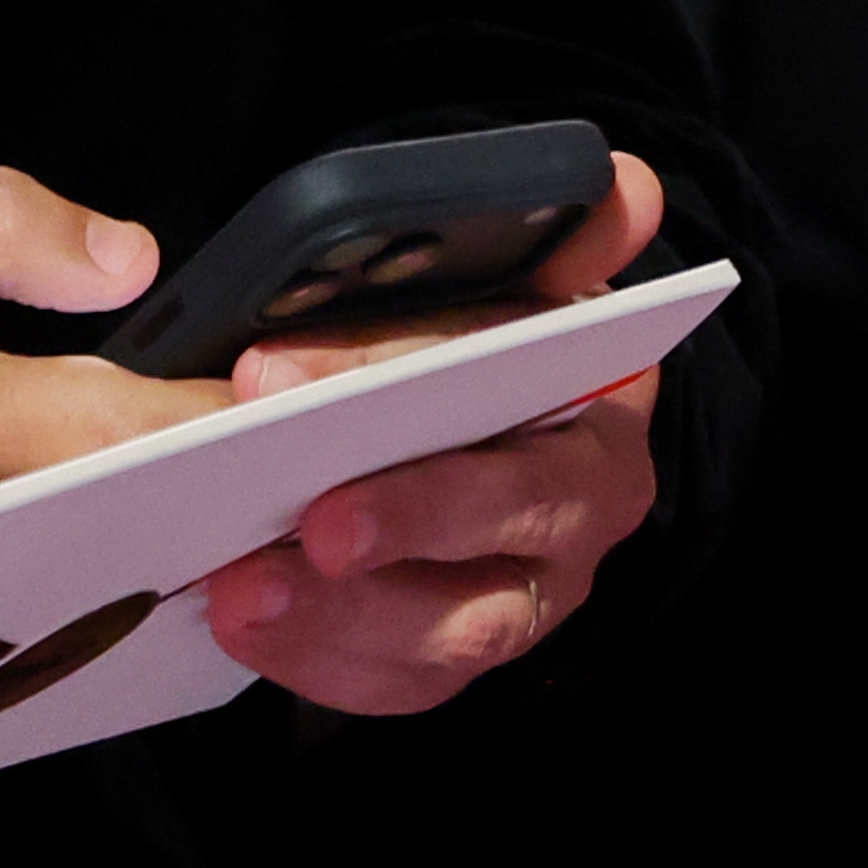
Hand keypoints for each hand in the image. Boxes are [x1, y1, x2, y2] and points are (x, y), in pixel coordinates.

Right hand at [0, 165, 211, 693]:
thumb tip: (115, 256)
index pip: (121, 425)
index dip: (218, 415)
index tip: (274, 402)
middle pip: (123, 529)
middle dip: (201, 497)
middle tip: (259, 468)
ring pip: (76, 607)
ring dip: (141, 566)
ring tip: (182, 519)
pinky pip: (2, 660)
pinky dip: (56, 623)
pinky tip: (79, 581)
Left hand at [199, 153, 670, 714]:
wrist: (486, 424)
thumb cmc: (481, 344)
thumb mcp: (514, 273)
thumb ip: (561, 228)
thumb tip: (625, 183)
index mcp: (599, 394)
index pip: (502, 373)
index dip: (389, 369)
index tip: (276, 373)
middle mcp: (583, 507)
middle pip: (499, 520)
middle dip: (399, 519)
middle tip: (303, 521)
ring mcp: (531, 594)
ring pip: (456, 626)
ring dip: (345, 618)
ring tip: (242, 591)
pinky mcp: (466, 655)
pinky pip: (406, 683)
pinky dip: (325, 667)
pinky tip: (247, 631)